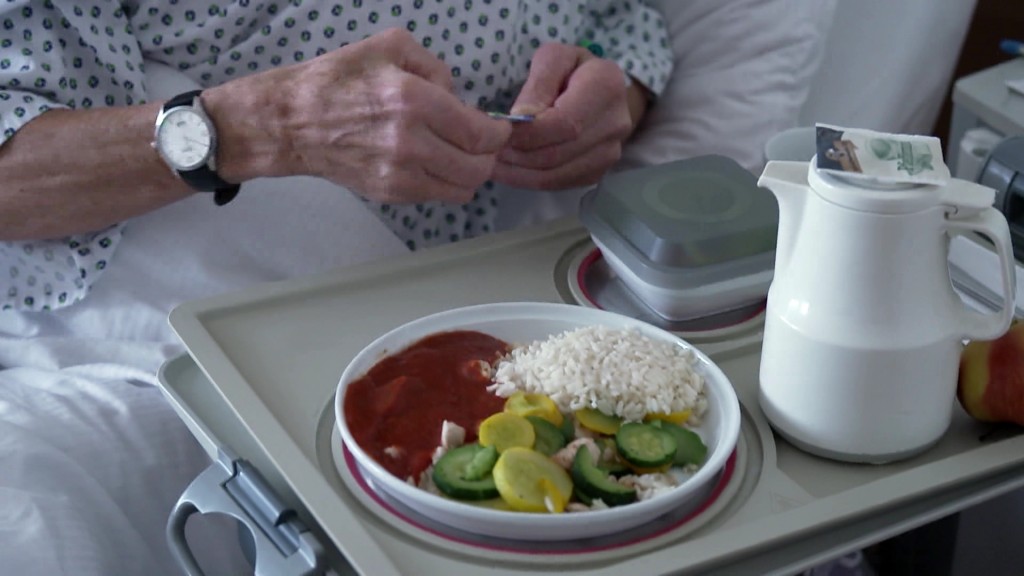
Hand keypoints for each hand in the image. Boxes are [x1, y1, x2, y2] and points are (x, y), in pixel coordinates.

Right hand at [225, 29, 511, 204]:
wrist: (291, 122)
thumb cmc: (338, 79)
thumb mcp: (390, 47)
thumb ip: (435, 67)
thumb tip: (458, 98)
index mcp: (413, 101)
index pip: (480, 133)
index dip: (498, 133)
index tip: (498, 127)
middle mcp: (410, 143)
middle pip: (478, 166)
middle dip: (488, 154)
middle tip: (482, 142)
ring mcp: (399, 174)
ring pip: (462, 188)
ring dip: (470, 173)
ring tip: (460, 155)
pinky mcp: (389, 193)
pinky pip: (437, 196)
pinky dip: (446, 183)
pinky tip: (434, 163)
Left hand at [491, 43, 633, 190]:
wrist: (605, 93)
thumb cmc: (573, 70)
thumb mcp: (554, 59)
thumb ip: (538, 84)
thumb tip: (521, 118)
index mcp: (606, 87)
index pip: (565, 123)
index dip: (529, 133)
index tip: (500, 131)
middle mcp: (615, 124)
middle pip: (557, 153)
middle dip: (518, 154)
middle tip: (488, 149)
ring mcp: (609, 153)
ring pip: (555, 175)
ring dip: (518, 172)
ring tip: (492, 161)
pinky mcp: (598, 172)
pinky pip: (558, 184)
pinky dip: (528, 180)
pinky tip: (509, 170)